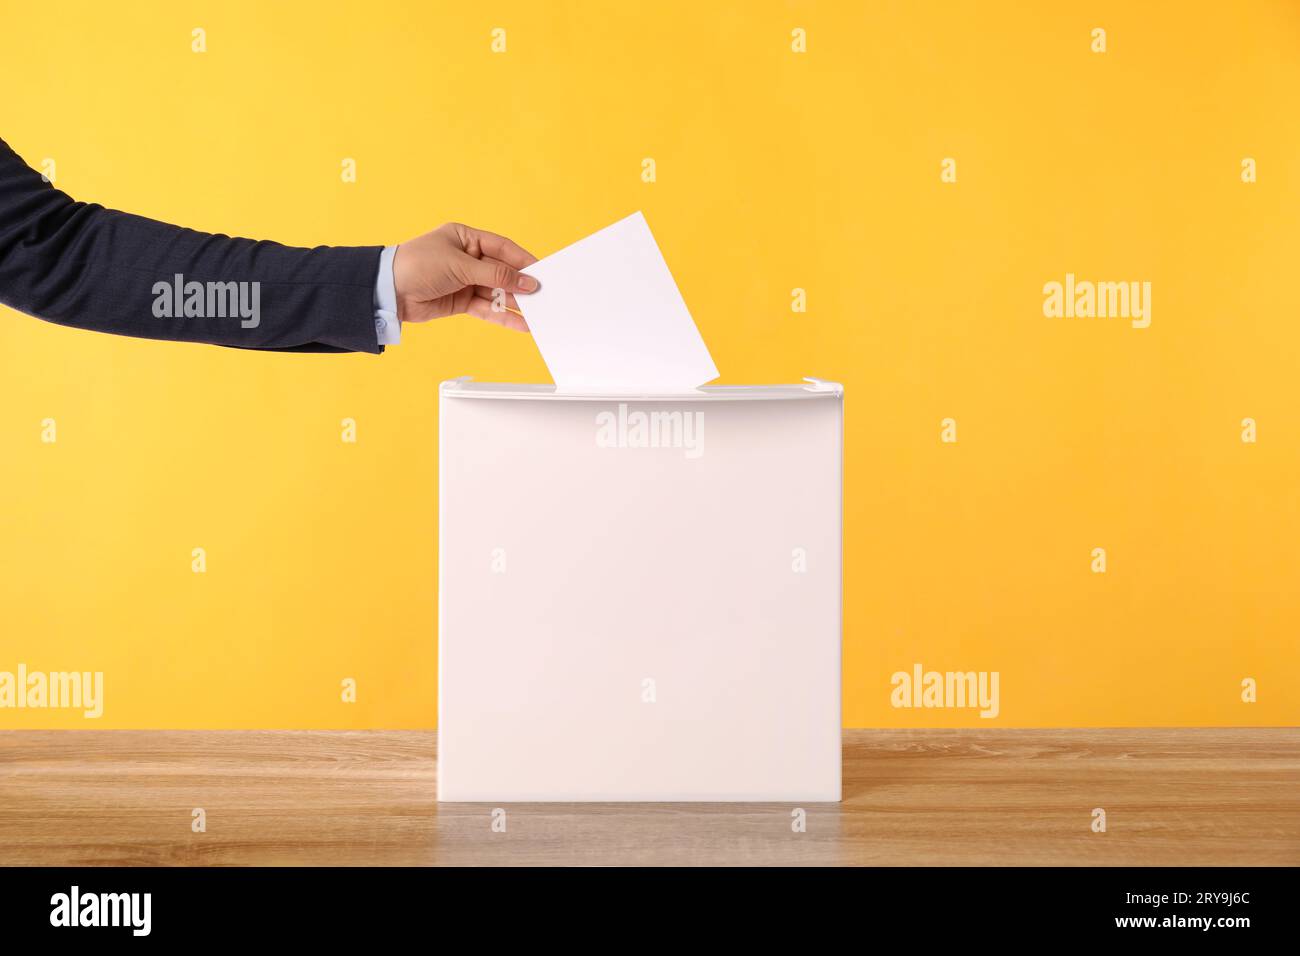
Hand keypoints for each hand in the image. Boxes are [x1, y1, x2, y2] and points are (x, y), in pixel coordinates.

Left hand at [392, 222, 538, 331]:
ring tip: (537, 314)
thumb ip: (495, 274)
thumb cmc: (417, 265)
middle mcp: (468, 258)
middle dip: (521, 285)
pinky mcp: (461, 301)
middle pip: (502, 272)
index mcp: (466, 238)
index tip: (542, 272)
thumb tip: (526, 281)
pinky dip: (503, 317)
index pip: (502, 247)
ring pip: (497, 292)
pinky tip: (520, 324)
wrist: (387, 292)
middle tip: (543, 296)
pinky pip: (488, 308)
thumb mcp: (460, 265)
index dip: (523, 260)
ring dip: (515, 303)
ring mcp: (465, 281)